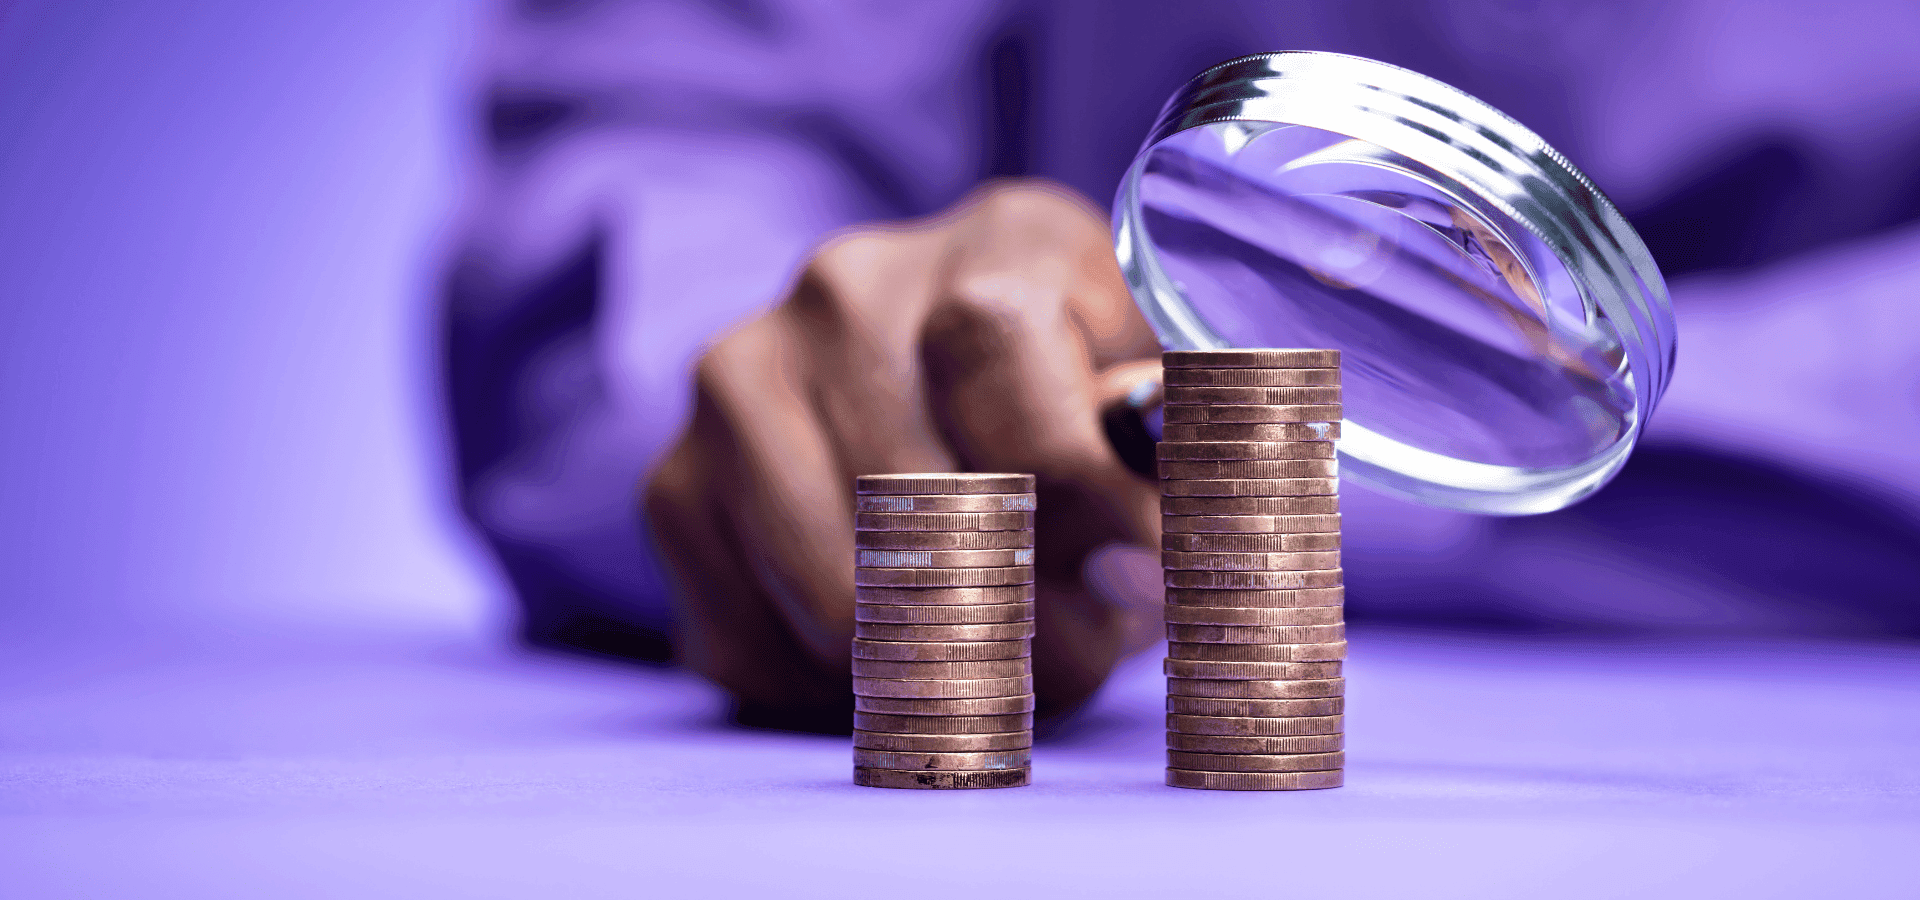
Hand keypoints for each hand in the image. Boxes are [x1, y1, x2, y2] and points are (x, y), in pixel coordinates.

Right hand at [644, 181, 1163, 726]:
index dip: (1082, 496)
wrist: (927, 367)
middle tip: (1074, 654)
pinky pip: (756, 646)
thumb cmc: (1068, 388)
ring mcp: (739, 381)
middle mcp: (845, 290)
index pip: (1005, 366)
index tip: (1146, 580)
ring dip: (930, 668)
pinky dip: (835, 690)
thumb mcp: (1147, 384)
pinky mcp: (672, 480)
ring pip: (834, 598)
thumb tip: (1135, 565)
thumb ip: (1163, 448)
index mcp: (993, 242)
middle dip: (1023, 620)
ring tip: (996, 658)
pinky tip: (889, 643)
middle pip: (921, 503)